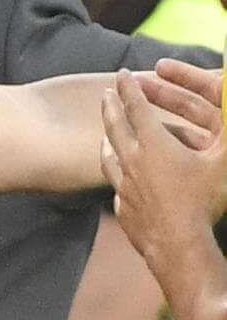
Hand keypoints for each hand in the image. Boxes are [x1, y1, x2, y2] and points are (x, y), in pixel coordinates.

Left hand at [108, 56, 226, 247]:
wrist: (178, 245)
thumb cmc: (204, 200)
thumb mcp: (222, 162)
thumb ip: (225, 134)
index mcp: (154, 144)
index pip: (137, 108)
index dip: (131, 89)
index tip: (123, 74)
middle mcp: (131, 161)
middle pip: (115, 128)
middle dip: (111, 107)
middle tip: (106, 94)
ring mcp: (123, 186)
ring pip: (108, 156)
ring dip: (106, 139)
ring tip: (105, 134)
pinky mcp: (123, 207)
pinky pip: (116, 184)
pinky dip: (116, 172)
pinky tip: (119, 176)